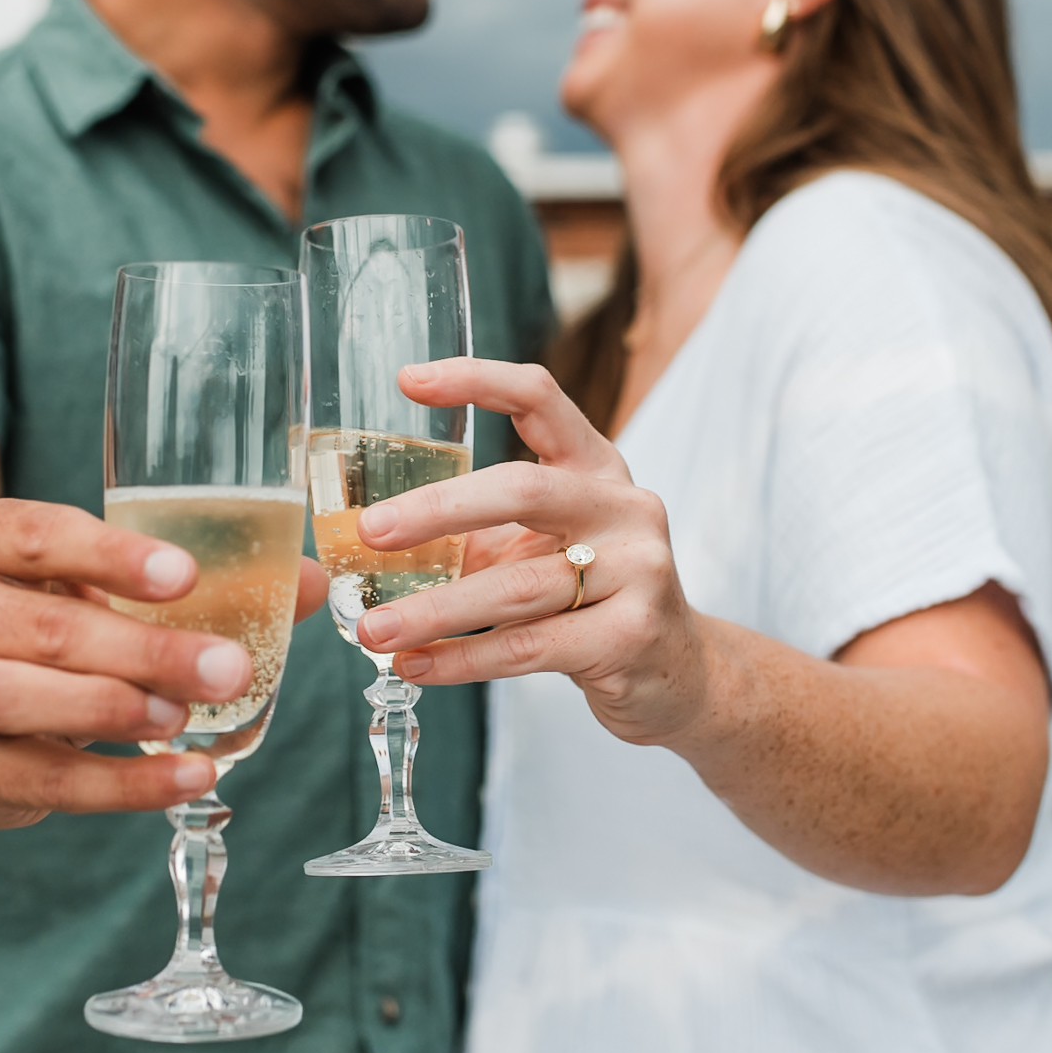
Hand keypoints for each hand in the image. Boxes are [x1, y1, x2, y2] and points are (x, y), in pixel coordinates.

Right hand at [0, 497, 329, 828]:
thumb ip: (199, 578)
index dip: (112, 555)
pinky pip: (41, 780)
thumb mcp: (97, 580)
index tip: (186, 575)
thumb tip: (311, 582)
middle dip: (145, 651)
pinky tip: (186, 778)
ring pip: (19, 700)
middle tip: (228, 668)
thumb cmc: (46, 618)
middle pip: (44, 627)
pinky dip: (120, 786)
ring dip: (115, 710)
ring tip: (186, 720)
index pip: (37, 534)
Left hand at [353, 360, 711, 749]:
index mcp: (596, 468)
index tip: (408, 380)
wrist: (679, 673)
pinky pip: (529, 647)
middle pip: (523, 490)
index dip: (476, 379)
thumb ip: (476, 533)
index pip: (539, 397)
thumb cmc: (595, 598)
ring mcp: (637, 571)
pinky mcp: (630, 636)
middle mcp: (624, 507)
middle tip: (372, 531)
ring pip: (516, 587)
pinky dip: (463, 659)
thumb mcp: (545, 548)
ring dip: (434, 610)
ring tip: (373, 628)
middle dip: (438, 509)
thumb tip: (375, 539)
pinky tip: (416, 664)